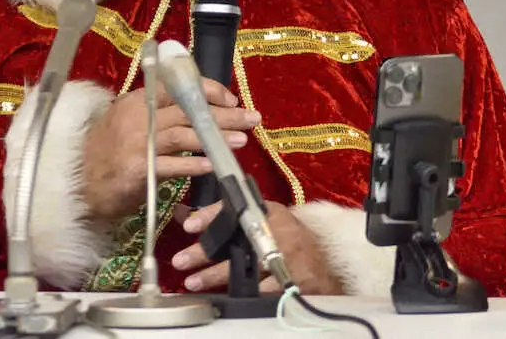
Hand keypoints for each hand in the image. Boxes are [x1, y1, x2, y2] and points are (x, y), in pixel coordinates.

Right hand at [81, 79, 260, 221]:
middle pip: (190, 110)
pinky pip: (175, 165)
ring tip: (243, 140)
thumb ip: (157, 114)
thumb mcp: (128, 122)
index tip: (232, 99)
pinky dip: (197, 164)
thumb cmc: (107, 154)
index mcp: (138, 100)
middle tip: (253, 118)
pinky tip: (215, 165)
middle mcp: (139, 116)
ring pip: (187, 134)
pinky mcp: (139, 168)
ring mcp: (138, 142)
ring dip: (218, 137)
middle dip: (225, 113)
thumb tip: (196, 110)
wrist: (77, 184)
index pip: (180, 86)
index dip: (209, 90)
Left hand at [169, 200, 344, 294]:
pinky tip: (224, 297)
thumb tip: (184, 215)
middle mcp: (280, 232)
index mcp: (272, 213)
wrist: (324, 269)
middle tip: (181, 260)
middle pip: (237, 240)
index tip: (189, 225)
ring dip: (215, 276)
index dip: (212, 216)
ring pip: (245, 267)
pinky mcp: (292, 280)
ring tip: (193, 282)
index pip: (238, 208)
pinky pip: (261, 289)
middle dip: (205, 252)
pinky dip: (241, 293)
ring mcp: (288, 257)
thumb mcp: (265, 220)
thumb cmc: (290, 241)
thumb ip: (229, 217)